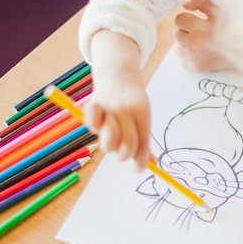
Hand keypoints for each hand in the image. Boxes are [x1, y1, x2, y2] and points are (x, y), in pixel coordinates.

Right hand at [84, 30, 150, 171]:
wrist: (118, 74)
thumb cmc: (133, 102)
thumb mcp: (143, 117)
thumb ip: (144, 140)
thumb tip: (150, 165)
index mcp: (142, 111)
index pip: (142, 142)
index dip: (141, 159)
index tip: (139, 169)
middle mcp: (126, 108)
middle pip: (127, 145)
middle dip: (125, 156)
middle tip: (123, 153)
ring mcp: (109, 106)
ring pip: (109, 141)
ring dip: (110, 146)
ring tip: (111, 139)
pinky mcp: (93, 104)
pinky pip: (92, 125)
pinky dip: (94, 128)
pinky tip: (99, 125)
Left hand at [174, 0, 232, 71]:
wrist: (242, 51)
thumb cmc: (230, 28)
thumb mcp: (218, 10)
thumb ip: (201, 2)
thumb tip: (185, 5)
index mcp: (200, 29)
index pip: (179, 19)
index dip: (188, 19)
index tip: (197, 22)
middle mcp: (195, 45)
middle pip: (177, 33)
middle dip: (186, 31)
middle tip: (200, 33)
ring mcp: (194, 58)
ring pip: (176, 47)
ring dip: (185, 44)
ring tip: (199, 43)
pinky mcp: (195, 68)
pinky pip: (180, 60)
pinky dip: (187, 56)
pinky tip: (199, 52)